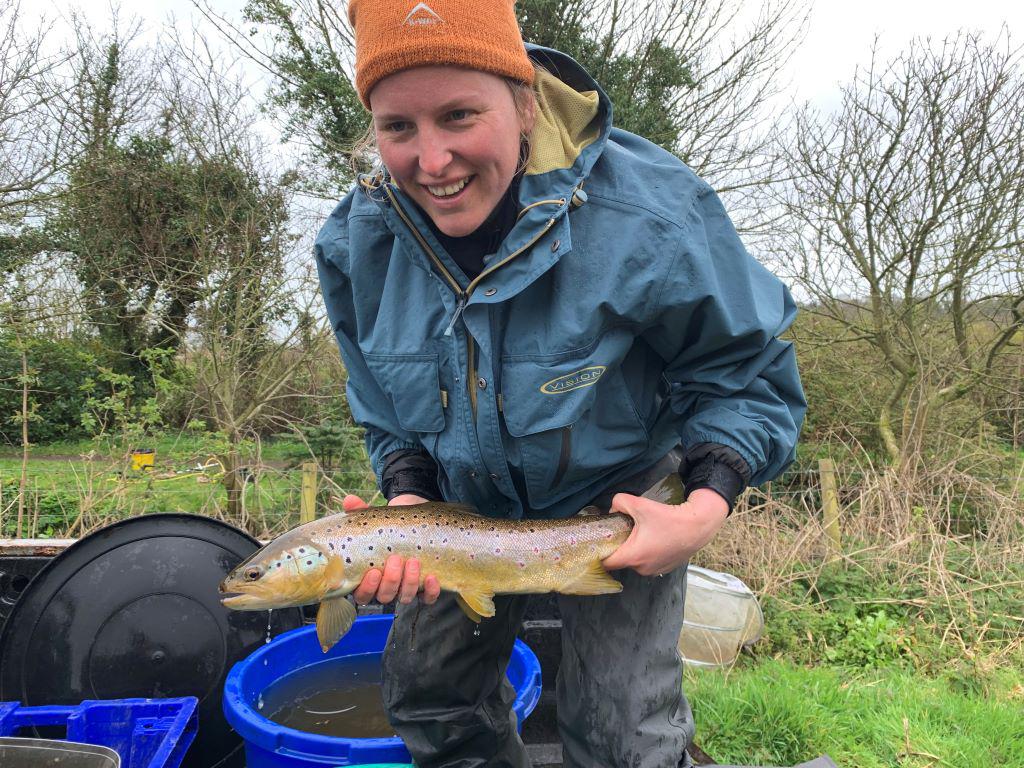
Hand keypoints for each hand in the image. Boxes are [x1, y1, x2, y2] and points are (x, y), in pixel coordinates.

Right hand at [341, 493, 441, 605]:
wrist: (415, 520)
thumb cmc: (389, 525)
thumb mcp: (375, 518)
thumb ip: (360, 512)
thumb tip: (349, 501)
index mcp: (369, 577)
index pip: (362, 595)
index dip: (367, 589)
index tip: (373, 572)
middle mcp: (387, 586)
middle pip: (385, 597)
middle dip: (391, 581)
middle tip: (396, 560)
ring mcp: (406, 587)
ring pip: (405, 597)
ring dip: (409, 583)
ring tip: (413, 561)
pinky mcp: (426, 586)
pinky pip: (427, 598)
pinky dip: (430, 591)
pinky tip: (432, 577)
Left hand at [601, 488, 728, 575]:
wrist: (699, 526)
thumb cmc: (669, 517)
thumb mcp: (640, 504)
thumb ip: (619, 502)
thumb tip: (613, 508)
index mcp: (633, 556)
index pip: (606, 563)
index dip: (599, 553)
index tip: (598, 543)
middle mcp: (642, 568)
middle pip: (621, 560)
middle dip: (619, 547)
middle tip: (622, 531)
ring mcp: (655, 571)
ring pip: (635, 561)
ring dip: (634, 550)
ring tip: (641, 533)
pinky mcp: (665, 569)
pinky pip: (648, 562)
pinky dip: (647, 553)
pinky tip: (654, 539)